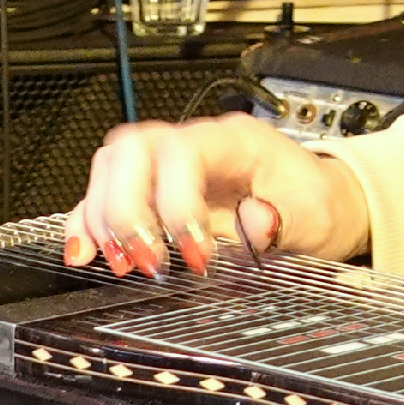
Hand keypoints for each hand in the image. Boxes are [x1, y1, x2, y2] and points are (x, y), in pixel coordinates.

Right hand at [64, 113, 370, 275]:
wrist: (318, 203)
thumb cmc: (314, 202)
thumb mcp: (315, 215)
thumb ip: (285, 221)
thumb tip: (256, 223)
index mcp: (234, 140)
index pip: (183, 153)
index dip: (177, 205)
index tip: (195, 255)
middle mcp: (194, 144)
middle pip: (131, 151)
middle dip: (127, 210)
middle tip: (148, 261)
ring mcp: (167, 165)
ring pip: (110, 169)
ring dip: (104, 219)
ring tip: (122, 265)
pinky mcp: (152, 191)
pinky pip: (104, 195)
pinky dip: (89, 224)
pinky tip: (85, 254)